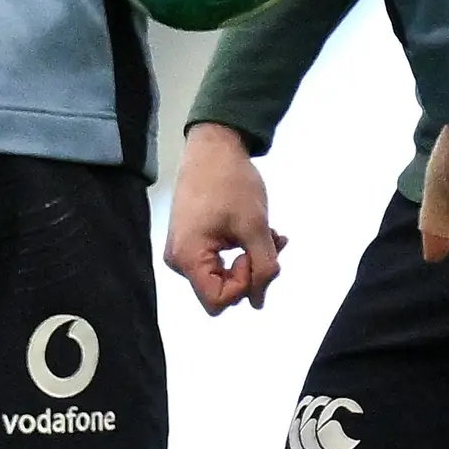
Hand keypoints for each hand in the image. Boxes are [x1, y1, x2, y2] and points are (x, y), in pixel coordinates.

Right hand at [163, 121, 285, 313]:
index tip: (252, 254)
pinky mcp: (192, 240)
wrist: (214, 146)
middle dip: (251, 271)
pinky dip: (242, 249)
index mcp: (187, 257)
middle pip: (220, 290)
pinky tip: (259, 230)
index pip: (218, 301)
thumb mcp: (255, 226)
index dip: (243, 285)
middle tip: (270, 242)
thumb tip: (259, 302)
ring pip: (224, 275)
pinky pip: (219, 260)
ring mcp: (183, 250)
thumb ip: (263, 267)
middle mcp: (179, 260)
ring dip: (251, 259)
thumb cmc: (231, 181)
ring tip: (269, 233)